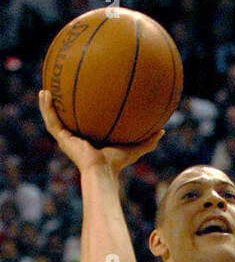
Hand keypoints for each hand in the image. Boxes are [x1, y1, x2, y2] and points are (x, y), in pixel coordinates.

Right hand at [39, 89, 164, 175]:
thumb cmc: (117, 164)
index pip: (84, 125)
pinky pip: (51, 120)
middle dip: (62, 108)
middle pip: (67, 121)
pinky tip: (44, 93)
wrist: (103, 172)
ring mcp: (67, 139)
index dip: (81, 114)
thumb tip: (162, 130)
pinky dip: (46, 107)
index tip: (82, 100)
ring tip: (45, 89)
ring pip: (54, 119)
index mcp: (89, 141)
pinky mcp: (61, 138)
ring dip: (48, 105)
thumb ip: (147, 140)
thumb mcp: (134, 147)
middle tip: (60, 92)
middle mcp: (75, 140)